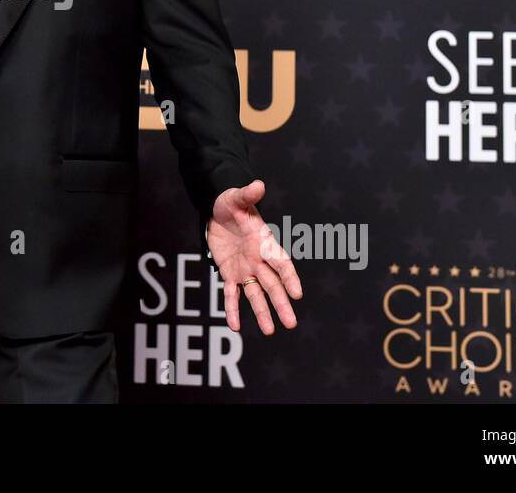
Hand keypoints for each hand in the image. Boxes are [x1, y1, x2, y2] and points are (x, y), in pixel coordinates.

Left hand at [207, 180, 302, 334]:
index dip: (289, 277)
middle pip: (272, 285)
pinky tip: (235, 326)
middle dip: (281, 304)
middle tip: (291, 324)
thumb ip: (248, 194)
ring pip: (255, 294)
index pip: (280, 262)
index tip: (297, 294)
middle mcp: (258, 260)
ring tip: (270, 331)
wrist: (217, 211)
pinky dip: (233, 310)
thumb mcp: (236, 198)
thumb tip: (258, 184)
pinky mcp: (229, 274)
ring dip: (262, 312)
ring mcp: (245, 269)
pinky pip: (231, 295)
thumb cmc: (231, 203)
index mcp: (264, 243)